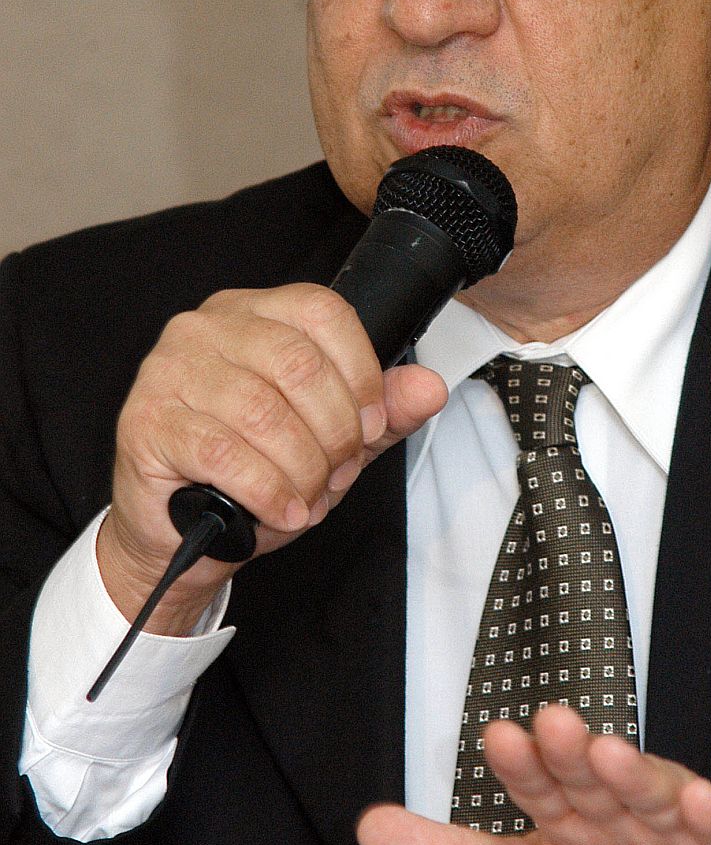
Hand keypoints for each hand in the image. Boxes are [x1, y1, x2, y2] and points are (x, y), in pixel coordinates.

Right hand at [98, 283, 446, 632]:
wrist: (181, 532)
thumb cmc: (252, 473)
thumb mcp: (331, 438)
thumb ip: (384, 411)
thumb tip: (430, 388)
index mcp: (252, 313)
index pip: (323, 312)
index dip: (361, 374)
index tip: (373, 425)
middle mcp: (205, 328)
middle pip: (298, 364)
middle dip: (335, 432)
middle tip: (339, 472)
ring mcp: (168, 372)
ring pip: (264, 413)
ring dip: (303, 468)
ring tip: (309, 496)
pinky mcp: (146, 423)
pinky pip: (225, 454)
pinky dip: (268, 490)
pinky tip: (282, 509)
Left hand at [357, 704, 710, 844]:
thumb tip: (370, 828)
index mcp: (570, 814)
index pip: (537, 786)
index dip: (519, 767)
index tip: (497, 738)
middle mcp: (616, 806)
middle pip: (590, 778)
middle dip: (569, 754)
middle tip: (548, 725)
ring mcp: (674, 821)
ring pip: (649, 793)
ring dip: (630, 773)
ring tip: (606, 754)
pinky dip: (708, 815)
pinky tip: (696, 802)